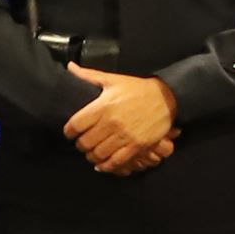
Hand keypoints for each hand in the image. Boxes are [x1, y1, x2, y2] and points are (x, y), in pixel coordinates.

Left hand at [62, 65, 177, 172]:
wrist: (166, 98)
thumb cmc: (137, 88)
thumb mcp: (113, 79)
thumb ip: (89, 76)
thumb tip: (70, 67)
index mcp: (103, 106)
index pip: (75, 125)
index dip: (68, 132)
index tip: (70, 133)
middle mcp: (112, 123)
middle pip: (85, 143)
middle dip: (80, 145)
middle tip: (82, 143)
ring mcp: (125, 136)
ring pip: (98, 154)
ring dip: (91, 156)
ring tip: (91, 153)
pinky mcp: (136, 146)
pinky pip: (116, 162)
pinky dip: (106, 166)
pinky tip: (102, 165)